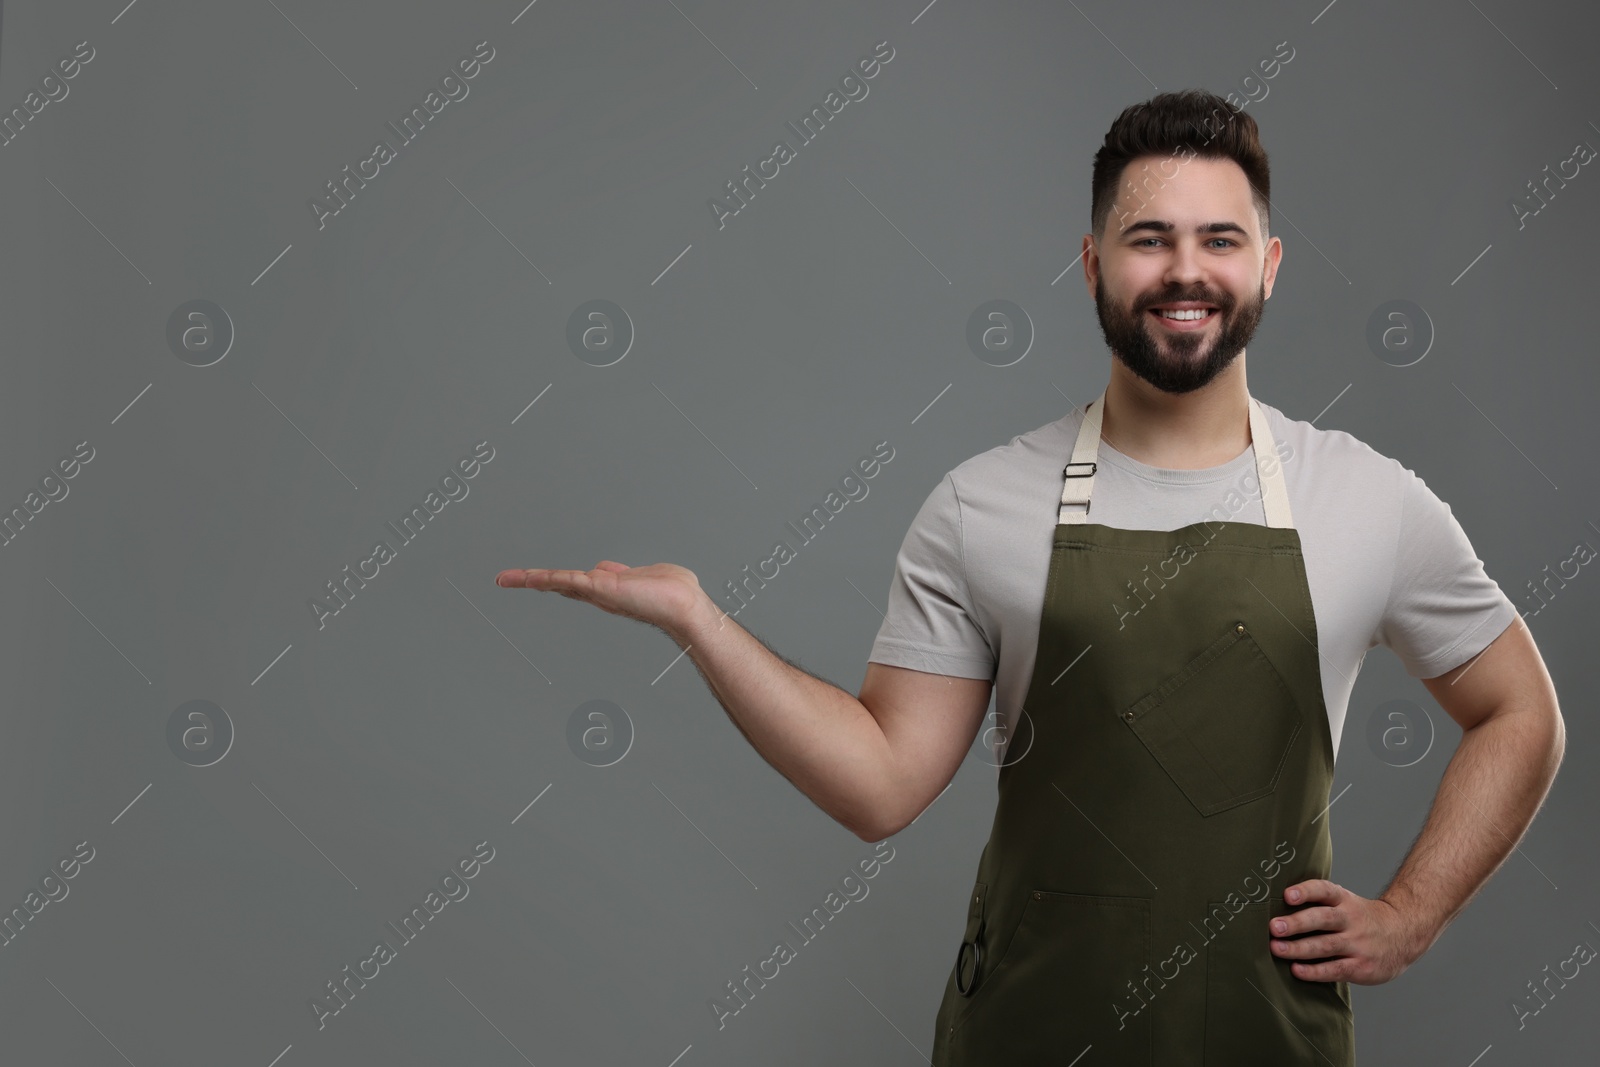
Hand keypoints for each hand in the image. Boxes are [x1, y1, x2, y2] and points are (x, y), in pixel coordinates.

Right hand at [495, 561, 711, 640]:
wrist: (684, 605)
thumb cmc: (671, 592)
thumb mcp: (640, 575)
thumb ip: (621, 573)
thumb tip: (605, 567)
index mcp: (607, 589)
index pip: (572, 582)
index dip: (550, 580)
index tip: (530, 577)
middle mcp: (599, 593)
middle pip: (559, 583)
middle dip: (531, 581)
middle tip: (506, 579)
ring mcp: (599, 592)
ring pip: (559, 581)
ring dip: (531, 579)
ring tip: (508, 578)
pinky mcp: (601, 588)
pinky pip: (569, 580)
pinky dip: (547, 578)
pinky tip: (530, 577)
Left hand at [1268, 879, 1426, 984]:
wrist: (1404, 934)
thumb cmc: (1361, 918)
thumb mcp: (1346, 902)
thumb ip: (1319, 903)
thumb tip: (1276, 907)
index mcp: (1345, 900)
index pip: (1324, 890)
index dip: (1306, 891)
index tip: (1287, 895)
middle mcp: (1351, 920)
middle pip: (1322, 919)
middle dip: (1296, 923)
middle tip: (1273, 927)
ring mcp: (1357, 944)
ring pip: (1326, 945)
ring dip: (1299, 948)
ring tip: (1277, 948)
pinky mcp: (1361, 966)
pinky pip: (1335, 969)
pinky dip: (1314, 971)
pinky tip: (1296, 970)